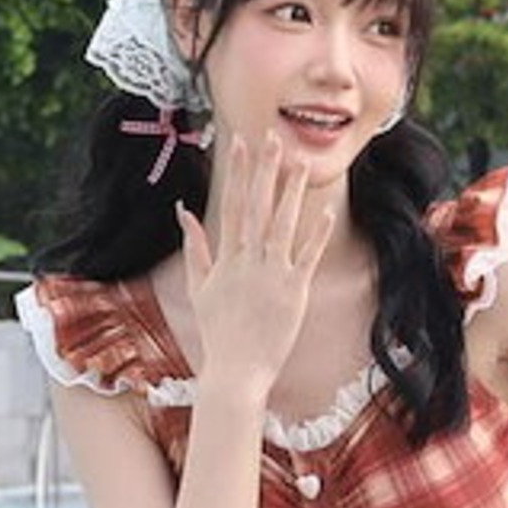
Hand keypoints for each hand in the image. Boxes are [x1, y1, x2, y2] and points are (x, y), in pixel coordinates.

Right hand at [175, 131, 333, 401]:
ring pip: (283, 225)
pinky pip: (306, 257)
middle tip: (273, 138)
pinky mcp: (294, 292)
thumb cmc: (217, 330)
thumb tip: (183, 210)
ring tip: (301, 164)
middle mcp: (248, 261)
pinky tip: (324, 212)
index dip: (238, 172)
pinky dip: (315, 235)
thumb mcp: (197, 287)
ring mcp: (272, 275)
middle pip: (257, 207)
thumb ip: (194, 246)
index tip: (241, 143)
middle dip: (264, 170)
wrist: (235, 369)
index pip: (232, 205)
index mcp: (226, 258)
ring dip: (291, 193)